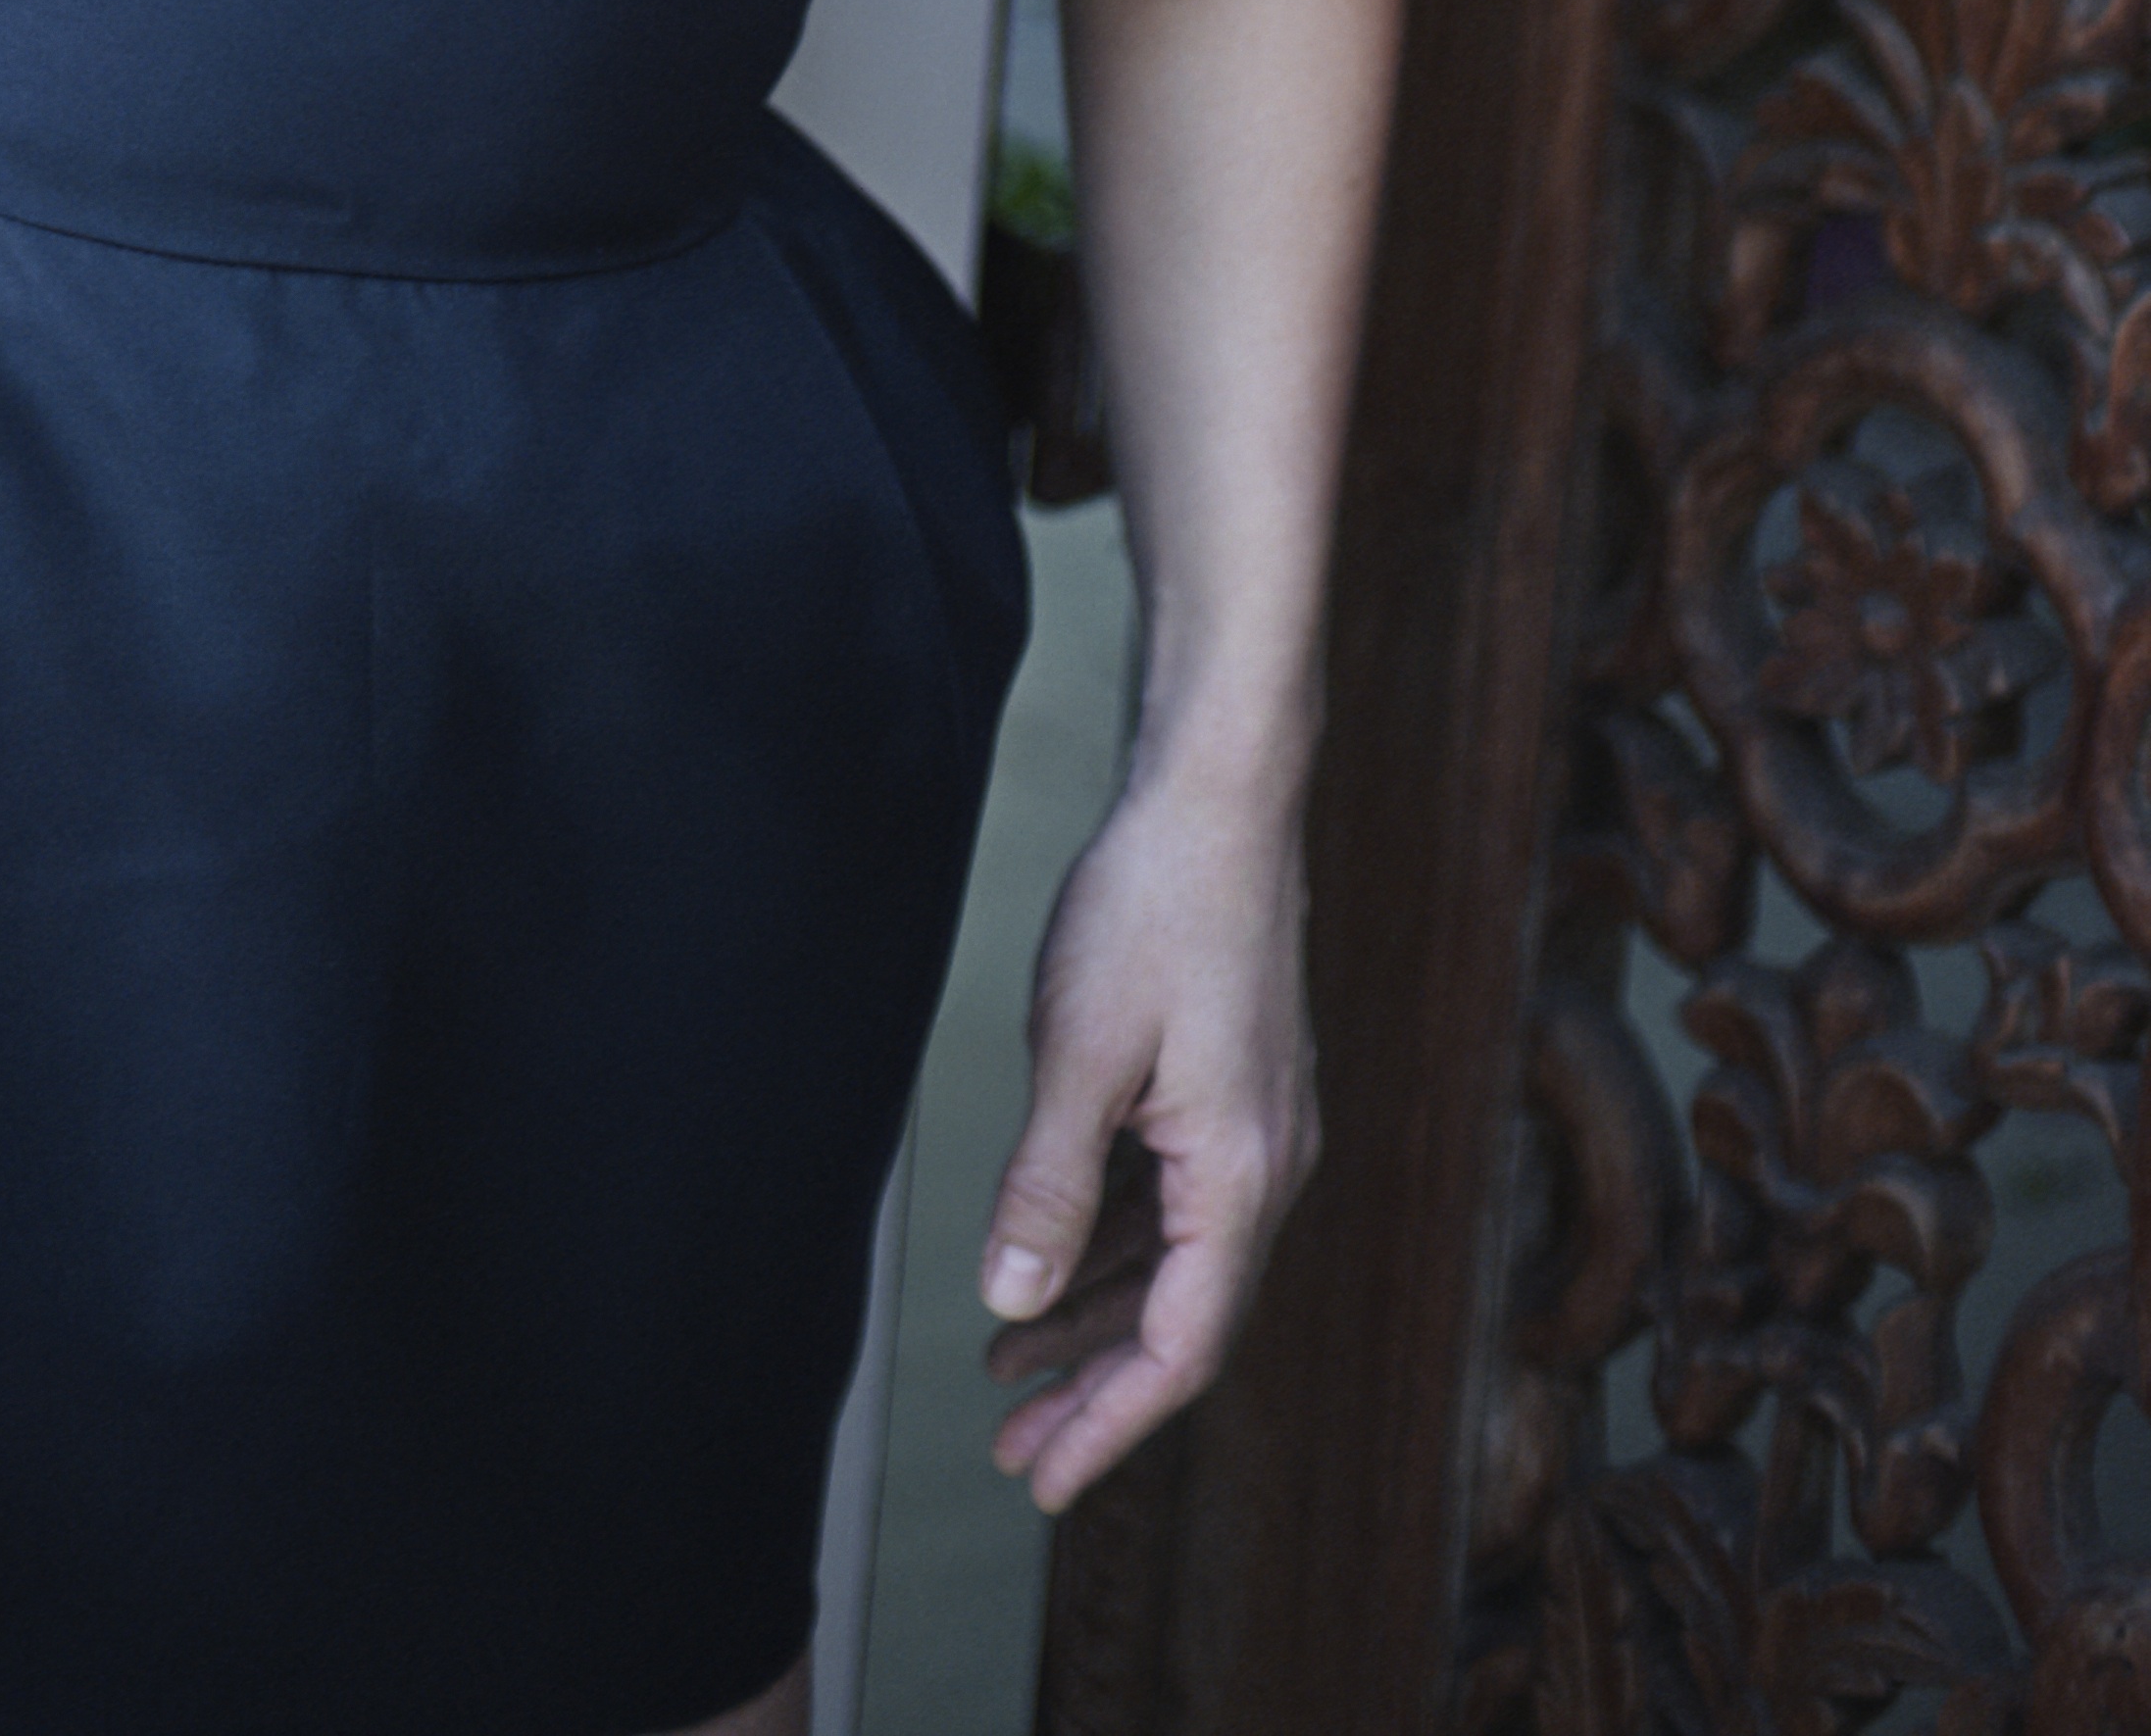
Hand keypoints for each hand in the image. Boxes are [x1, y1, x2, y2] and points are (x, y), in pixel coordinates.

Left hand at [974, 754, 1318, 1509]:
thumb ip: (1047, 1185)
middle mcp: (1266, 1172)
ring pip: (1173, 1265)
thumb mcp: (1080, 1049)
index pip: (1178, 1349)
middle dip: (1093, 1389)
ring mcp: (1253, 1132)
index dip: (1106, 1424)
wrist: (1219, 795)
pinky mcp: (1232, 1094)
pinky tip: (1053, 1258)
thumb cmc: (1156, 904)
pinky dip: (1112, 1244)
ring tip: (1008, 1361)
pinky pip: (1172, 1204)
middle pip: (1180, 1322)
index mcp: (1240, 1180)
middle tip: (1011, 1447)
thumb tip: (1013, 1298)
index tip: (1039, 1479)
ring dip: (1096, 1317)